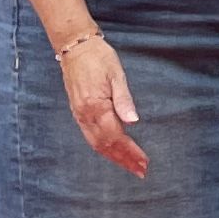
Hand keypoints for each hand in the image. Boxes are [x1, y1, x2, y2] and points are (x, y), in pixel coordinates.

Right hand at [58, 32, 146, 174]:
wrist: (75, 47)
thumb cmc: (98, 57)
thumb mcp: (116, 74)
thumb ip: (124, 99)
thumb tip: (133, 122)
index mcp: (95, 106)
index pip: (116, 136)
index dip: (130, 151)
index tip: (144, 161)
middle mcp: (84, 114)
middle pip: (105, 145)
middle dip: (123, 160)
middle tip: (141, 171)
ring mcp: (79, 114)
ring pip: (96, 144)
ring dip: (113, 157)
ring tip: (130, 165)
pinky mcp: (77, 112)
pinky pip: (90, 136)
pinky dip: (102, 148)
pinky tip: (112, 151)